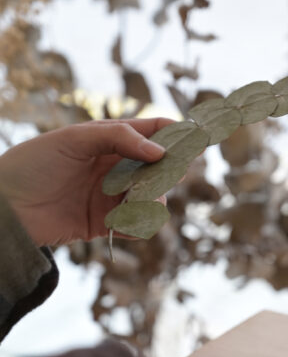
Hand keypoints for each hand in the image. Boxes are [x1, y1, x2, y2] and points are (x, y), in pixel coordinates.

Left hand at [0, 119, 174, 245]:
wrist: (3, 209)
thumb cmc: (31, 165)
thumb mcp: (74, 139)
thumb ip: (120, 138)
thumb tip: (161, 152)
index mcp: (108, 140)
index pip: (152, 131)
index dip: (176, 132)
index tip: (198, 137)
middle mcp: (115, 166)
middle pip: (161, 166)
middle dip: (169, 171)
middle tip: (169, 175)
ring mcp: (112, 196)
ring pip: (154, 197)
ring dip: (152, 201)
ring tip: (135, 204)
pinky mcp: (106, 223)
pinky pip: (138, 226)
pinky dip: (137, 225)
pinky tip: (121, 223)